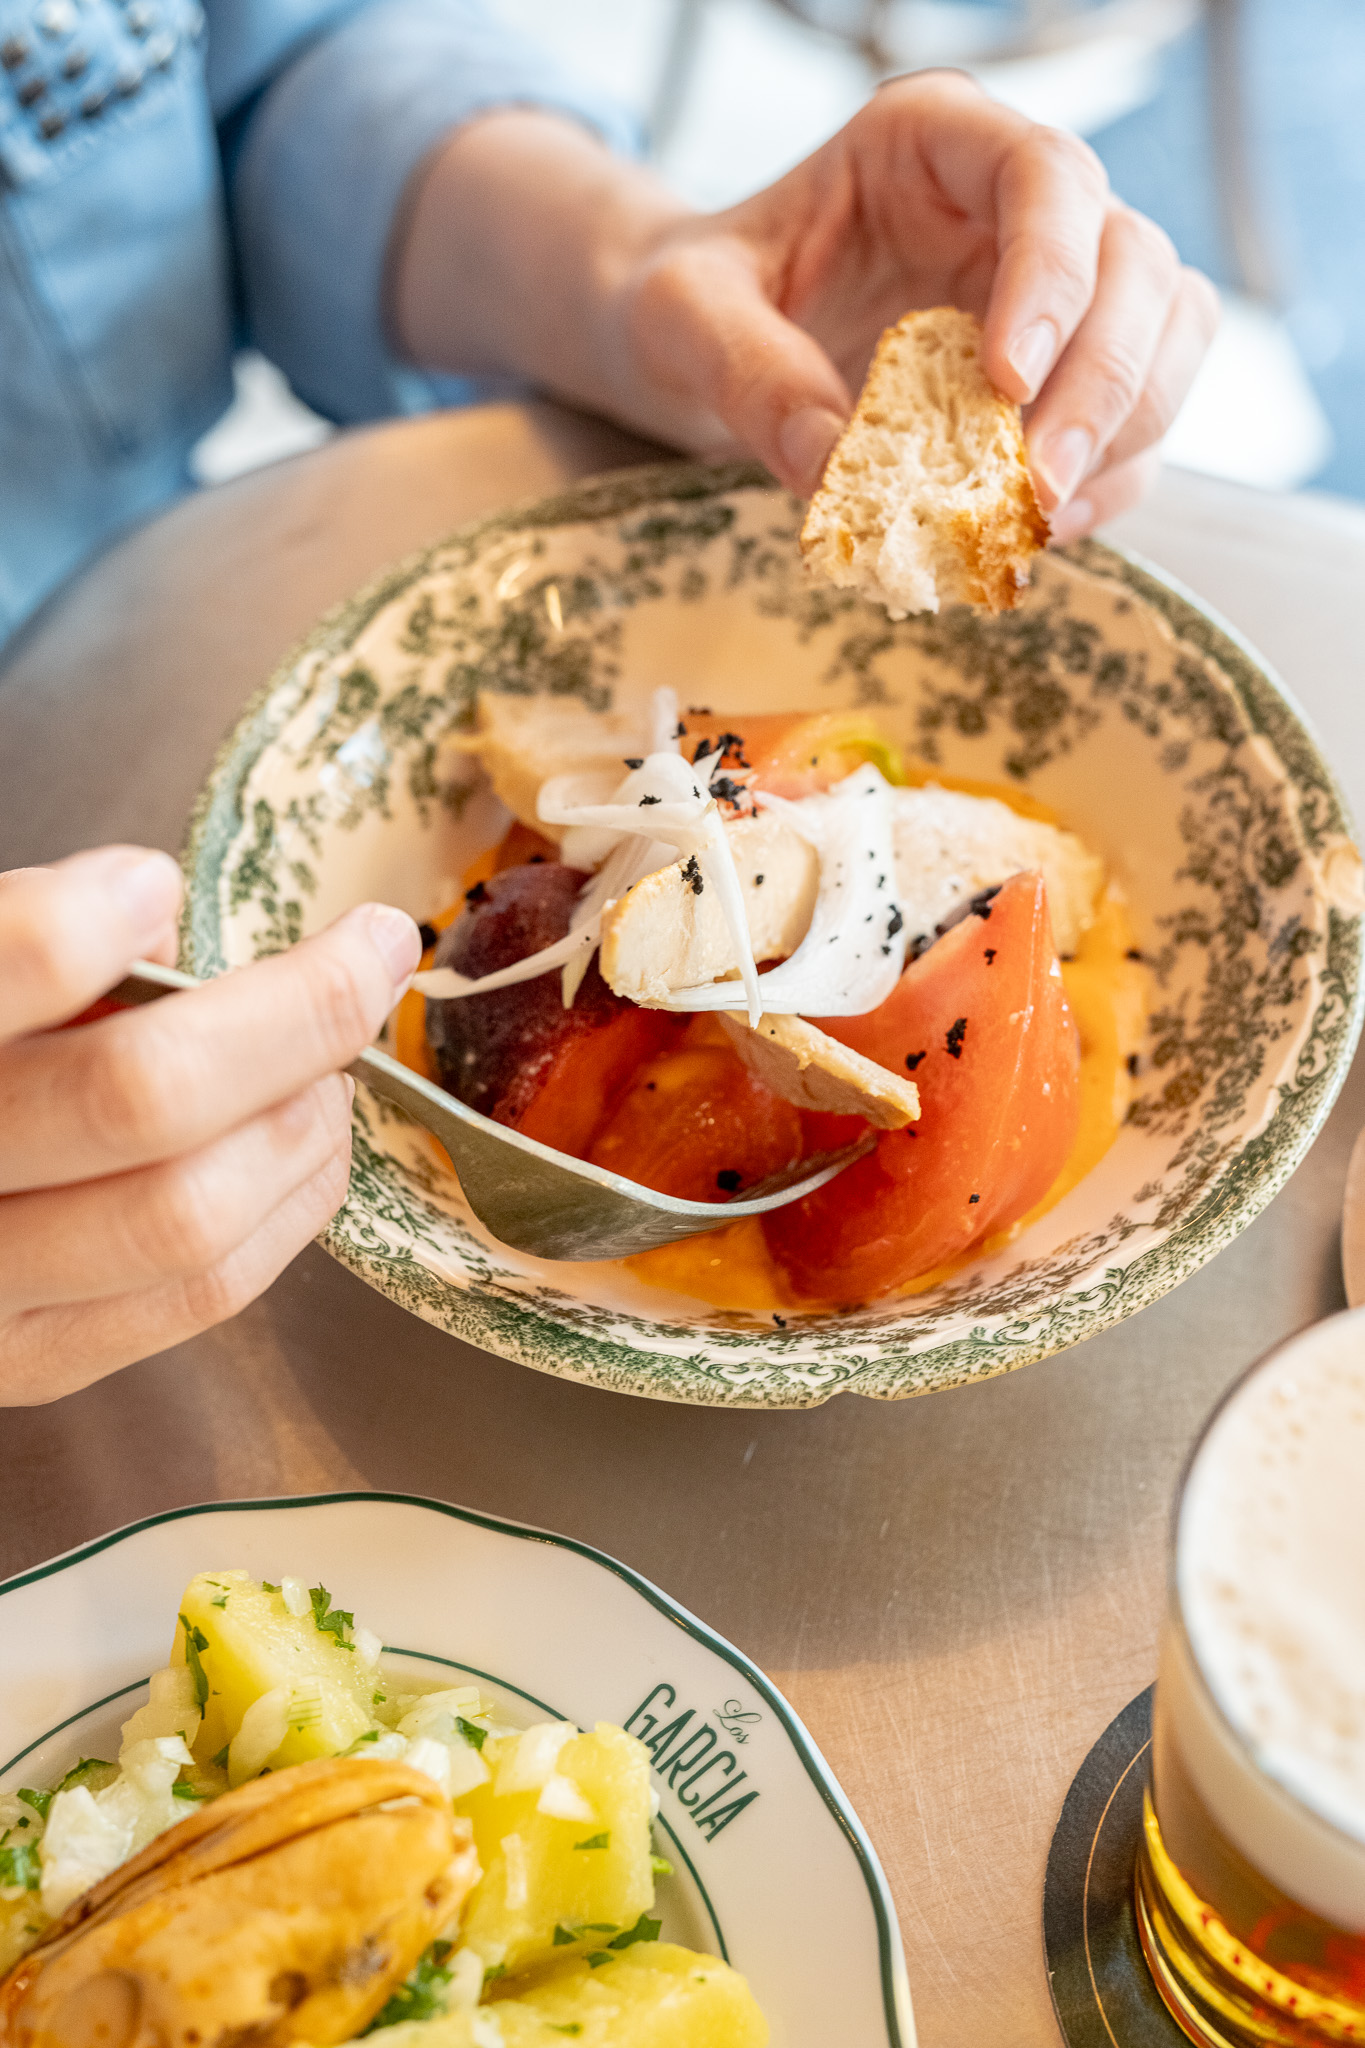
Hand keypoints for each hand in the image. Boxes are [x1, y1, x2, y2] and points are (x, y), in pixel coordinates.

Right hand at [0, 847, 420, 1404]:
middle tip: (363, 963)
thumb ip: (30, 939)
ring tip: (331, 1072)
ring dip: (303, 1126)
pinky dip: (288, 1210)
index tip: (158, 879)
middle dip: (295, 1020)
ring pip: (189, 1215)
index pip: (24, 963)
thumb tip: (154, 908)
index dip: (97, 915)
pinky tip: (310, 1151)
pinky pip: (199, 1294)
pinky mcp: (31, 1360)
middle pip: (143, 1094)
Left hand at [392, 80, 1217, 541]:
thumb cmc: (696, 301)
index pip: (1046, 177)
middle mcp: (1015, 203)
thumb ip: (747, 377)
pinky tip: (1034, 529)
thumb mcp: (684, 320)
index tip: (1005, 382)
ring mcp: (1053, 287)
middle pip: (1133, 263)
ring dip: (1123, 435)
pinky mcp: (1061, 373)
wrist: (704, 344)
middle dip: (1102, 381)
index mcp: (933, 143)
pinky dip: (1105, 482)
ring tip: (1035, 515)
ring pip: (1165, 336)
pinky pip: (1134, 422)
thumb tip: (831, 467)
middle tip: (1032, 485)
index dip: (1052, 276)